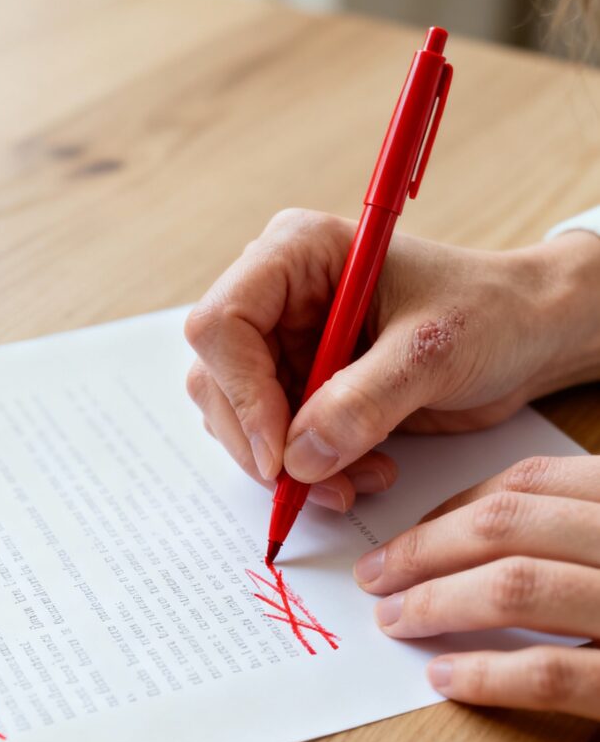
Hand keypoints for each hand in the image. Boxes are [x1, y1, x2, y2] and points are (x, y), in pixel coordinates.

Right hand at [185, 209, 599, 508]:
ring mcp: (288, 348)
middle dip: (263, 444)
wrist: (525, 339)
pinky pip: (277, 446)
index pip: (222, 324)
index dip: (241, 394)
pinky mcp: (305, 392)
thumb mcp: (431, 352)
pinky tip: (364, 473)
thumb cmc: (488, 314)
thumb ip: (364, 402)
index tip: (280, 455)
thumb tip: (298, 458)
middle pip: (217, 381)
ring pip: (241, 423)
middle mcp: (279, 299)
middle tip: (313, 486)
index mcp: (297, 255)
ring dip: (291, 468)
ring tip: (359, 480)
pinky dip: (311, 474)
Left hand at [354, 455, 599, 719]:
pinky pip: (550, 672)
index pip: (531, 483)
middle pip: (509, 525)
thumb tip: (474, 539)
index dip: (453, 510)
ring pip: (517, 586)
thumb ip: (575, 531)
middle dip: (424, 551)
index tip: (405, 539)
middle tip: (373, 579)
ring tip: (393, 621)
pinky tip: (443, 677)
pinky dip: (488, 674)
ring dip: (438, 603)